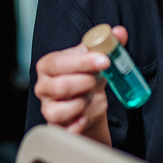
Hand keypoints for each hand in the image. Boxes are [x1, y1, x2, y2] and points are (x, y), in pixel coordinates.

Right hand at [33, 25, 127, 141]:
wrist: (87, 106)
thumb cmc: (86, 78)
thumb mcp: (96, 60)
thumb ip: (108, 44)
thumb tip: (119, 32)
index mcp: (49, 65)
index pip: (60, 62)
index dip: (83, 62)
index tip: (104, 61)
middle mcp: (43, 86)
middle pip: (59, 86)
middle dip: (85, 83)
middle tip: (96, 81)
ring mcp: (47, 107)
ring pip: (58, 110)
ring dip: (81, 104)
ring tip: (89, 97)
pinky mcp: (55, 126)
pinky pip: (65, 130)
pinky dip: (78, 124)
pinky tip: (86, 116)